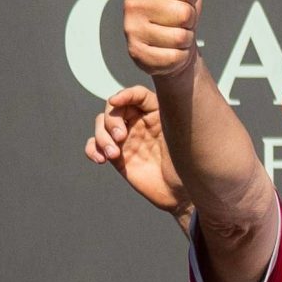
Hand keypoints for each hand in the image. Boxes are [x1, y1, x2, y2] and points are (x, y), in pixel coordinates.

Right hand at [86, 85, 194, 228]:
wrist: (182, 194)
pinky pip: (94, 145)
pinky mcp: (117, 156)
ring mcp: (126, 139)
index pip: (136, 95)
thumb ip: (176, 114)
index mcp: (156, 113)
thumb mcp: (184, 136)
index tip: (116, 102)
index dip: (125, 95)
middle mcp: (140, 123)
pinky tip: (100, 159)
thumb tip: (171, 87)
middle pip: (114, 109)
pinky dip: (91, 149)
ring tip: (112, 155)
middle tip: (121, 138)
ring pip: (101, 125)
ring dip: (101, 137)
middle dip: (111, 121)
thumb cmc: (190, 165)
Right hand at [124, 0, 203, 79]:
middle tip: (179, 19)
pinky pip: (173, 56)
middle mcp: (130, 2)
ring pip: (179, 36)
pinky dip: (178, 56)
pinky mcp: (136, 54)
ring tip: (174, 32)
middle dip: (189, 19)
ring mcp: (130, 29)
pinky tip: (168, 49)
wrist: (174, 44)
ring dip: (185, 38)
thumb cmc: (179, 5)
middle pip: (183, 13)